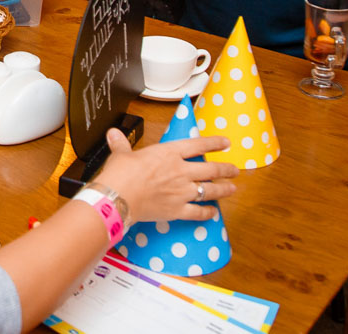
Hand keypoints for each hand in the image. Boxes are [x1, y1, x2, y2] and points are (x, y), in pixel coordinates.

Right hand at [93, 128, 238, 223]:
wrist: (118, 197)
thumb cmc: (120, 174)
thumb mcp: (121, 154)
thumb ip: (121, 144)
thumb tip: (113, 134)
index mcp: (169, 153)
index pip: (198, 145)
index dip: (214, 143)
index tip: (225, 143)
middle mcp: (181, 171)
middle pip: (211, 170)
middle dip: (226, 169)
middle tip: (234, 170)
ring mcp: (182, 192)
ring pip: (210, 191)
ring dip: (223, 190)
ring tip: (232, 189)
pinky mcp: (178, 210)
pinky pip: (199, 212)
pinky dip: (208, 213)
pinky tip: (213, 213)